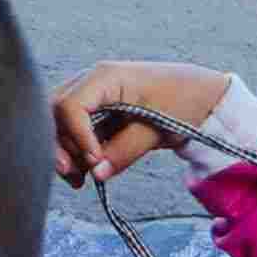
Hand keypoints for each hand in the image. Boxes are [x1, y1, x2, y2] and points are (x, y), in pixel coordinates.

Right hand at [49, 59, 246, 185]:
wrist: (200, 96)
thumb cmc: (181, 103)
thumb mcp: (158, 129)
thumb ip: (125, 150)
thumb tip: (97, 172)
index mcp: (105, 77)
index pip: (70, 106)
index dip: (76, 138)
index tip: (94, 162)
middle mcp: (91, 82)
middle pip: (56, 113)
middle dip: (61, 146)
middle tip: (76, 176)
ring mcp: (92, 95)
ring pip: (60, 123)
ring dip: (66, 152)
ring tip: (81, 179)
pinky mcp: (97, 111)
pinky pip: (75, 130)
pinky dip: (77, 151)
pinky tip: (88, 172)